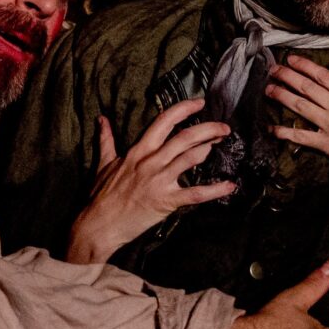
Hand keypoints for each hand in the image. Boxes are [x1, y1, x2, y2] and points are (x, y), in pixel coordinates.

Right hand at [66, 97, 236, 263]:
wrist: (98, 225)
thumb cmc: (101, 196)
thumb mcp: (103, 163)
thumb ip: (106, 140)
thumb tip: (102, 120)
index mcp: (138, 150)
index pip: (164, 121)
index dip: (184, 109)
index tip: (200, 103)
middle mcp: (151, 161)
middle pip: (185, 137)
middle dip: (208, 129)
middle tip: (224, 128)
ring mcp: (159, 180)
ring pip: (191, 158)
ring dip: (210, 149)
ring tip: (222, 146)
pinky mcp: (166, 201)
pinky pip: (196, 193)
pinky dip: (215, 190)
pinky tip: (229, 186)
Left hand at [266, 56, 328, 194]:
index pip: (325, 76)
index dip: (305, 66)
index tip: (291, 59)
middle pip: (308, 88)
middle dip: (288, 76)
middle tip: (273, 69)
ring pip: (302, 107)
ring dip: (282, 97)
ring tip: (268, 89)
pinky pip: (303, 137)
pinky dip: (286, 132)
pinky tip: (273, 129)